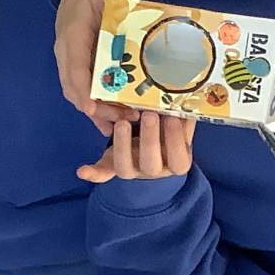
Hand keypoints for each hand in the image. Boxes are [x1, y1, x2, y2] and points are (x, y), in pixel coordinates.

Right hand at [54, 0, 130, 132]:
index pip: (75, 66)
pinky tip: (112, 122)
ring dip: (97, 112)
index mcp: (73, 34)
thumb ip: (115, 4)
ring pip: (77, 93)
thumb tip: (129, 17)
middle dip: (96, 109)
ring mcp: (69, 60)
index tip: (92, 109)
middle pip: (74, 87)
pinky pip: (83, 90)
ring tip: (121, 125)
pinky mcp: (77, 65)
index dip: (83, 89)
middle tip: (122, 121)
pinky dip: (96, 107)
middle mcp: (66, 51)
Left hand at [77, 111, 195, 184]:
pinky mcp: (113, 167)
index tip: (173, 118)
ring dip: (122, 147)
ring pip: (125, 168)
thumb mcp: (181, 129)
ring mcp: (132, 171)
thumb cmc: (169, 132)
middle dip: (150, 140)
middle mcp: (154, 170)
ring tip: (122, 123)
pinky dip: (93, 173)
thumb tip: (192, 100)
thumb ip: (185, 121)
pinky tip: (82, 170)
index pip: (179, 161)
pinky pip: (103, 174)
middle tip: (149, 115)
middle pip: (151, 165)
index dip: (176, 141)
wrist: (155, 150)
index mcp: (175, 163)